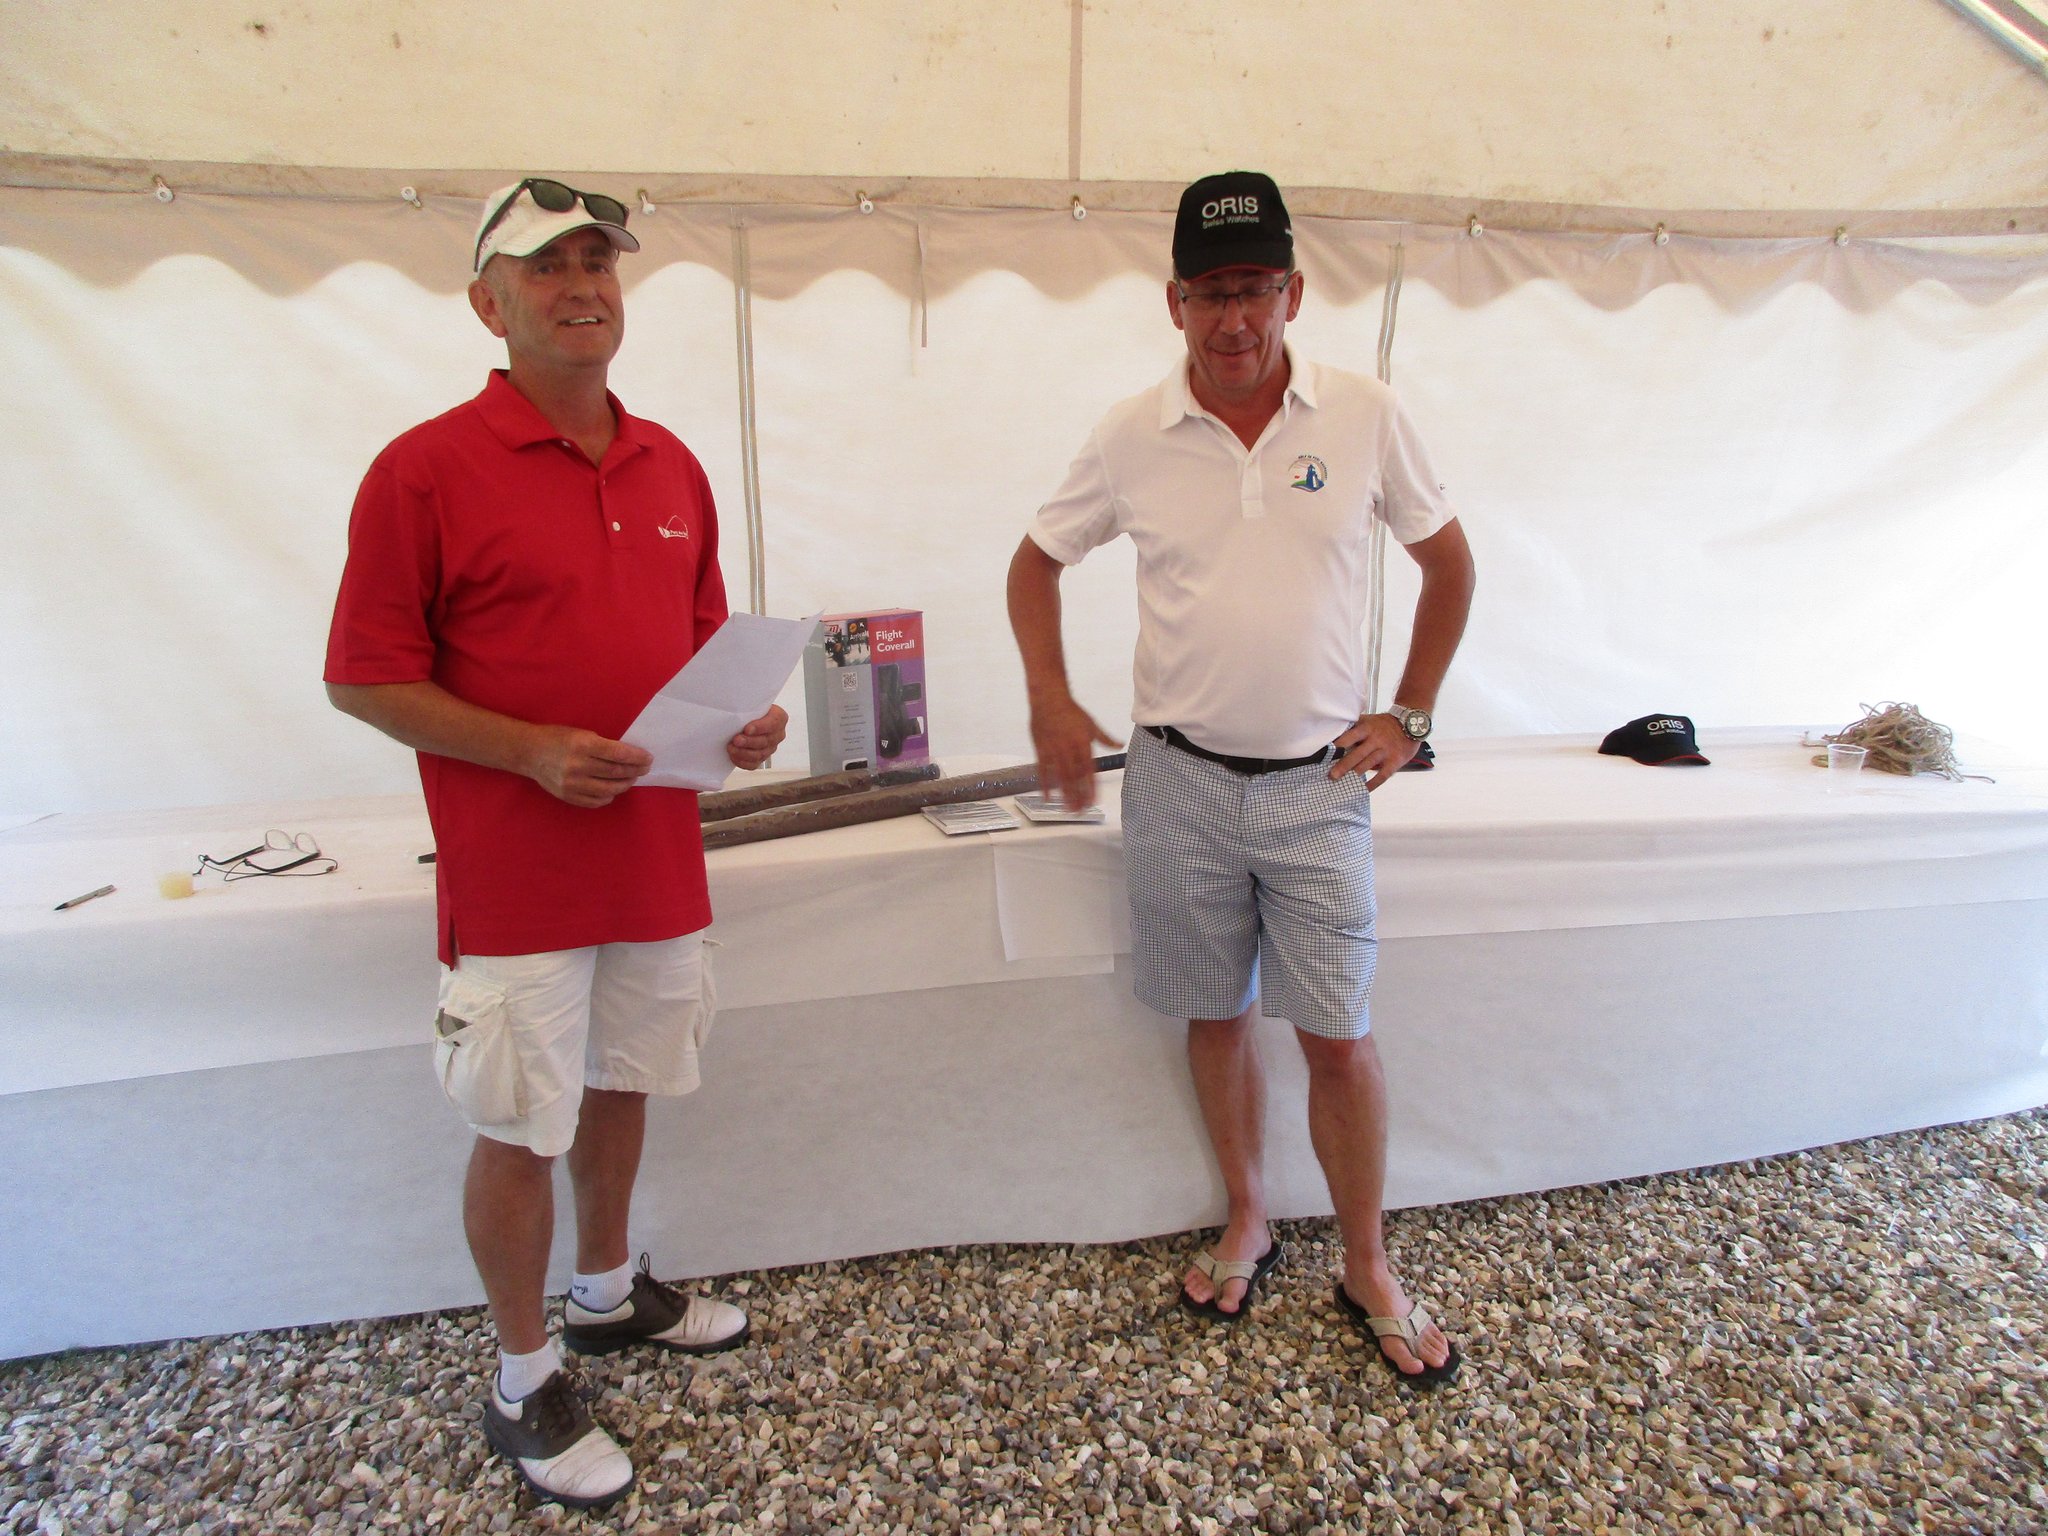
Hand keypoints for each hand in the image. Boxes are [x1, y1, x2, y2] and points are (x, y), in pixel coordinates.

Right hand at [527, 726, 652, 806]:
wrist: (529, 752)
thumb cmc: (558, 738)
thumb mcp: (581, 734)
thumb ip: (603, 746)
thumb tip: (629, 757)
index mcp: (583, 745)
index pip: (618, 754)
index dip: (637, 757)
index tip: (648, 758)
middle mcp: (578, 765)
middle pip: (616, 772)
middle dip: (635, 771)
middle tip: (644, 768)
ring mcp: (572, 784)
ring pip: (609, 789)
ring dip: (625, 784)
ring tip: (631, 779)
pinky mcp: (567, 796)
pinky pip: (595, 801)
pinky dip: (608, 796)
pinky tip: (613, 790)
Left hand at [726, 705, 788, 769]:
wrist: (745, 718)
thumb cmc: (749, 709)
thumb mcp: (751, 703)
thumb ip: (748, 705)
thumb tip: (736, 706)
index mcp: (779, 717)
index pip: (774, 723)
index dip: (760, 727)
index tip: (747, 729)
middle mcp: (777, 734)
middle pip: (766, 741)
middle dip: (749, 741)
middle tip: (736, 739)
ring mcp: (770, 748)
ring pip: (759, 754)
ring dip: (744, 753)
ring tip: (731, 748)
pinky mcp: (761, 758)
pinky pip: (753, 764)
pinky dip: (742, 762)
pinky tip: (734, 756)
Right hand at [1030, 694, 1122, 811]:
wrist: (1048, 699)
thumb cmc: (1071, 711)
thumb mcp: (1092, 724)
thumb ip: (1106, 738)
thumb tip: (1120, 744)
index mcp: (1082, 744)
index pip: (1089, 772)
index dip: (1091, 788)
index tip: (1093, 802)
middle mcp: (1068, 750)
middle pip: (1074, 779)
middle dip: (1077, 797)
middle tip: (1080, 811)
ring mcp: (1053, 751)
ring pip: (1059, 778)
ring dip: (1064, 795)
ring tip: (1067, 809)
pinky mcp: (1041, 751)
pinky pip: (1042, 772)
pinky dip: (1045, 786)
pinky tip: (1048, 799)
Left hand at [1330, 713, 1418, 790]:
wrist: (1411, 723)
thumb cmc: (1385, 723)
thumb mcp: (1369, 720)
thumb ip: (1355, 727)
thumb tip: (1334, 735)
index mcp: (1367, 728)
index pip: (1350, 737)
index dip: (1338, 746)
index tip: (1326, 755)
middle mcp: (1376, 739)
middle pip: (1357, 754)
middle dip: (1343, 766)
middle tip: (1331, 776)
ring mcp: (1386, 751)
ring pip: (1368, 765)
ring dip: (1354, 775)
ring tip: (1343, 784)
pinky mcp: (1395, 761)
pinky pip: (1382, 775)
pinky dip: (1372, 784)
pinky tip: (1363, 790)